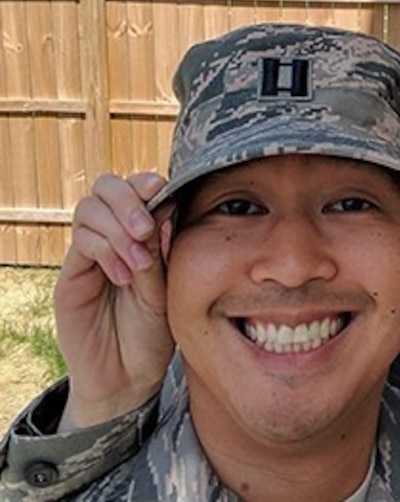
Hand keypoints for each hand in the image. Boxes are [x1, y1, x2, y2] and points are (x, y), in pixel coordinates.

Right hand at [54, 172, 174, 429]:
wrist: (130, 376)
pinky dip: (105, 252)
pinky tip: (124, 277)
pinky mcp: (72, 276)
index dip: (147, 183)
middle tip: (146, 229)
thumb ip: (163, 248)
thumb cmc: (156, 331)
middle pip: (106, 187)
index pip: (137, 188)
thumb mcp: (168, 286)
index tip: (164, 190)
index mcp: (143, 232)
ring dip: (117, 230)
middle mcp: (114, 236)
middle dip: (127, 199)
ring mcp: (90, 254)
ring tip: (140, 264)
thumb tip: (165, 203)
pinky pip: (81, 244)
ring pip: (89, 210)